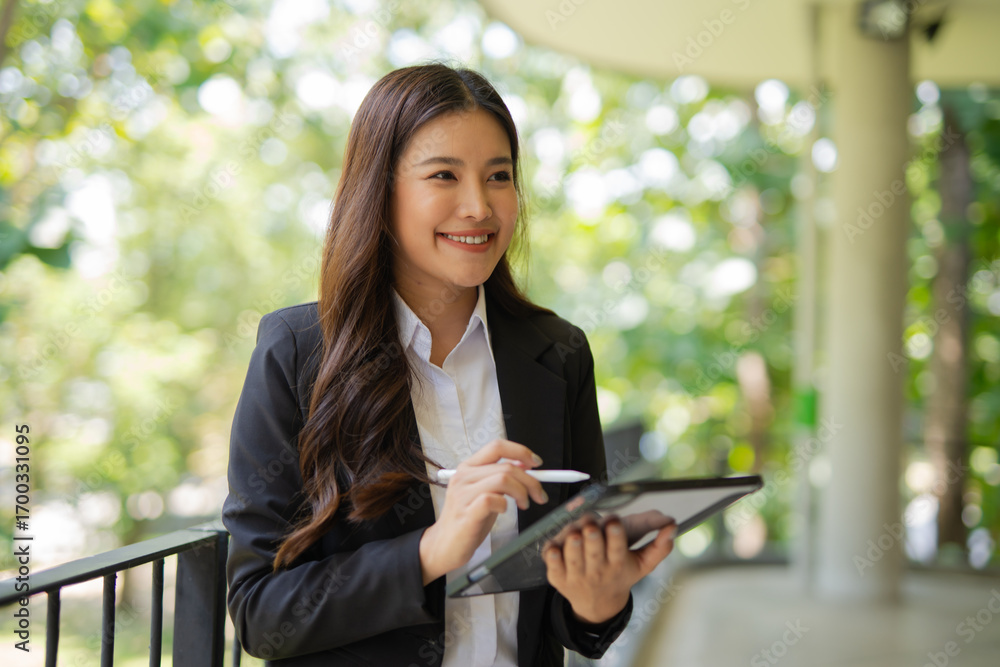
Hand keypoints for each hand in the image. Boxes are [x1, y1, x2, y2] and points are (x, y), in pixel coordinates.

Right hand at [419, 439, 548, 584]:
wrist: (444, 546)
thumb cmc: (468, 519)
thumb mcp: (485, 492)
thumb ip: (501, 477)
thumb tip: (524, 463)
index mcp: (468, 467)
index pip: (497, 446)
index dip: (521, 451)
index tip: (536, 463)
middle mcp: (464, 476)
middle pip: (506, 466)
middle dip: (531, 480)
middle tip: (539, 495)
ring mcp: (463, 494)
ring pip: (503, 479)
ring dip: (522, 492)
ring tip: (524, 504)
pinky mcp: (467, 513)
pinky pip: (493, 499)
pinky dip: (505, 504)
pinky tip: (504, 511)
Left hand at [543, 516, 675, 623]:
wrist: (597, 604)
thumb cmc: (621, 574)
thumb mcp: (643, 564)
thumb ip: (660, 546)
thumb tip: (672, 526)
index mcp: (618, 563)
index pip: (617, 549)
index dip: (614, 534)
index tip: (613, 521)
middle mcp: (597, 570)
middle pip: (593, 551)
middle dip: (592, 536)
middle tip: (591, 524)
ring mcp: (576, 574)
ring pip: (572, 556)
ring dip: (573, 542)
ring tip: (575, 532)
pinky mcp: (558, 577)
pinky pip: (552, 565)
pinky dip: (552, 555)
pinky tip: (554, 547)